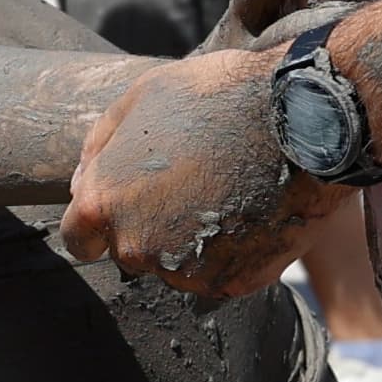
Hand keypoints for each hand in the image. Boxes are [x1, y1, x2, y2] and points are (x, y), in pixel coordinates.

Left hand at [60, 45, 315, 295]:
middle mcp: (137, 247)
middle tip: (191, 181)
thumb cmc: (217, 97)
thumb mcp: (140, 97)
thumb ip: (97, 147)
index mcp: (103, 204)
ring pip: (176, 266)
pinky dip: (231, 250)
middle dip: (150, 223)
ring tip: (226, 191)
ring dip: (191, 240)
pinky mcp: (233, 283)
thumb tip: (79, 185)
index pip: (79, 238)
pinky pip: (220, 273)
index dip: (102, 218)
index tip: (131, 197)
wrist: (302, 118)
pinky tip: (250, 210)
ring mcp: (186, 272)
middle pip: (130, 251)